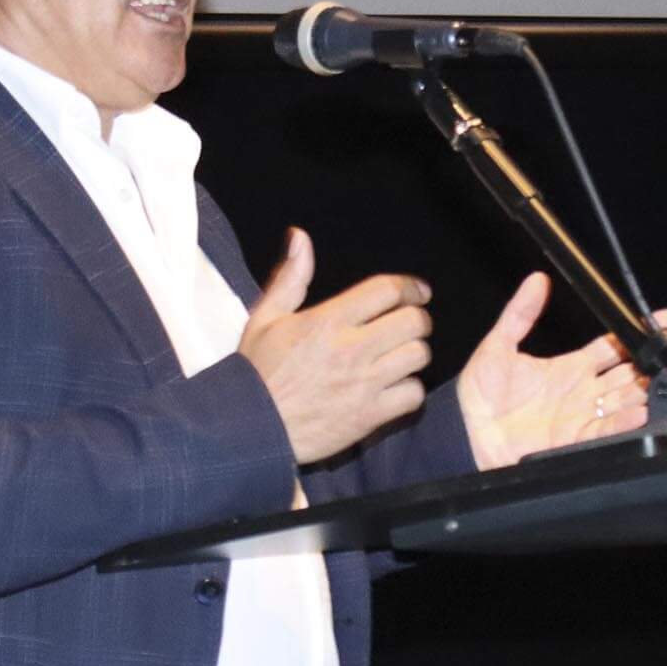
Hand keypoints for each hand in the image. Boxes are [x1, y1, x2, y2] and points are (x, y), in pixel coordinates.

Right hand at [238, 230, 432, 464]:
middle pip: (414, 322)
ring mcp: (363, 384)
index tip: (417, 292)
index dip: (410, 287)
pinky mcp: (369, 416)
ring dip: (413, 354)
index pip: (387, 290)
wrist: (248, 428)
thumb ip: (290, 277)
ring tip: (398, 356)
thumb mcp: (266, 319)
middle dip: (416, 319)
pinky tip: (393, 387)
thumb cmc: (257, 372)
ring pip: (418, 356)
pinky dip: (409, 391)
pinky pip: (413, 395)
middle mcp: (350, 350)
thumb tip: (300, 237)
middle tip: (406, 325)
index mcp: (327, 321)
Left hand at [457, 273, 652, 469]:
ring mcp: (584, 415)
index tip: (666, 319)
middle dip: (658, 360)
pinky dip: (628, 420)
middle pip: (630, 372)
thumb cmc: (480, 391)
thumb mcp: (498, 345)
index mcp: (572, 366)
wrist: (467, 431)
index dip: (640, 331)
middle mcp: (584, 391)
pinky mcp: (578, 439)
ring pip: (628, 398)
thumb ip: (520, 313)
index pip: (616, 345)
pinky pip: (609, 428)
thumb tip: (536, 280)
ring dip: (650, 389)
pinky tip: (643, 409)